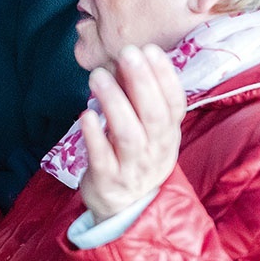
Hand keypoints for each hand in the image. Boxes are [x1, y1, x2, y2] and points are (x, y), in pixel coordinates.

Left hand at [79, 44, 185, 223]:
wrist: (126, 211)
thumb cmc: (134, 160)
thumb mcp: (147, 133)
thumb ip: (138, 100)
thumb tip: (127, 61)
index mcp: (167, 135)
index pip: (173, 103)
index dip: (164, 76)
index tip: (149, 50)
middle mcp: (155, 151)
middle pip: (153, 114)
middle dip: (141, 81)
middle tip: (126, 53)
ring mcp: (132, 168)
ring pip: (128, 134)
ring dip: (114, 102)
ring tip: (98, 77)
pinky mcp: (108, 181)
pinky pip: (102, 157)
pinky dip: (94, 136)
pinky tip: (86, 115)